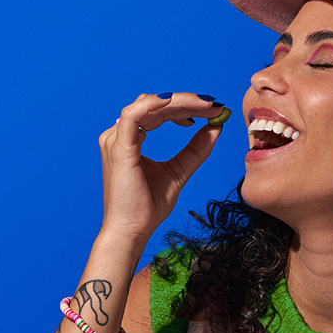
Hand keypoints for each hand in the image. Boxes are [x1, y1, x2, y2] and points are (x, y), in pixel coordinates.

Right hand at [97, 93, 226, 248]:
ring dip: (179, 101)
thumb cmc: (147, 207)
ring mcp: (116, 139)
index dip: (186, 106)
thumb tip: (217, 127)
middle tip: (214, 105)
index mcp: (131, 139)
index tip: (212, 110)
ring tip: (206, 105)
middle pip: (155, 104)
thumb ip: (196, 149)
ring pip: (148, 104)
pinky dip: (156, 104)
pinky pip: (135, 114)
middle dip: (187, 102)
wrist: (132, 231)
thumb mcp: (179, 171)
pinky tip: (179, 105)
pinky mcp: (118, 147)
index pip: (159, 112)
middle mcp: (119, 135)